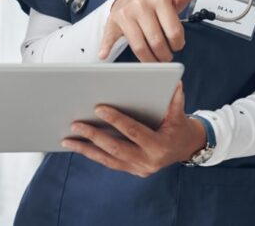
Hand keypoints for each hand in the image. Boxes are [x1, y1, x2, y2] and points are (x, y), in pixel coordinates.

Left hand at [62, 82, 205, 177]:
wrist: (186, 148)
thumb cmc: (180, 126)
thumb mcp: (179, 114)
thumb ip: (175, 100)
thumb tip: (174, 83)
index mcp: (159, 146)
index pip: (133, 131)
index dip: (116, 120)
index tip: (98, 108)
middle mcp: (147, 161)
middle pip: (115, 148)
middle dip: (93, 136)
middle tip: (75, 124)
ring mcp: (139, 169)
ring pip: (108, 159)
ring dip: (86, 149)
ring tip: (67, 139)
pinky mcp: (132, 170)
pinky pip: (109, 162)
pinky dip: (93, 154)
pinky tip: (78, 146)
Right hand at [99, 0, 207, 61]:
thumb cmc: (153, 3)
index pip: (174, 32)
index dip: (178, 44)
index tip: (177, 46)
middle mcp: (140, 5)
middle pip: (157, 42)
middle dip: (164, 55)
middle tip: (166, 58)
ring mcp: (125, 15)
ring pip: (139, 47)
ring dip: (149, 60)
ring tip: (155, 61)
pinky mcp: (112, 23)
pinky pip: (110, 38)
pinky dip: (106, 49)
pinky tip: (105, 56)